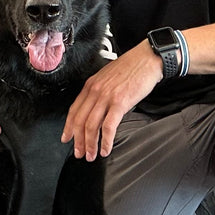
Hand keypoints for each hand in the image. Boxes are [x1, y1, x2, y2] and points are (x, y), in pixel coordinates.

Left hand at [62, 45, 162, 159]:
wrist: (147, 59)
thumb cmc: (132, 67)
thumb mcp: (108, 77)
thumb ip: (100, 91)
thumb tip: (97, 108)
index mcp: (91, 85)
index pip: (74, 110)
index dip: (68, 127)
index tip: (66, 138)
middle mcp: (95, 91)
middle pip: (80, 121)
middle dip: (78, 141)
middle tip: (79, 153)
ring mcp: (106, 97)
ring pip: (91, 126)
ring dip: (90, 144)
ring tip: (91, 155)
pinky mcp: (120, 103)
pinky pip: (108, 127)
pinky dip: (106, 141)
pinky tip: (106, 149)